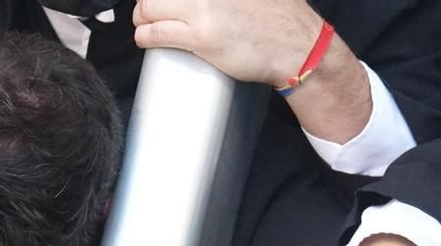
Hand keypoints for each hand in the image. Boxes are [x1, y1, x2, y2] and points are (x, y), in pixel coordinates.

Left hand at [132, 0, 321, 85]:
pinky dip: (144, 35)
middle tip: (148, 9)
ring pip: (149, 8)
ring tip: (145, 23)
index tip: (158, 2)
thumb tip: (208, 3)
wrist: (298, 46)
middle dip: (147, 0)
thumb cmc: (281, 17)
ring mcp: (201, 9)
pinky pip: (156, 32)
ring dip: (142, 16)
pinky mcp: (200, 37)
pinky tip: (145, 37)